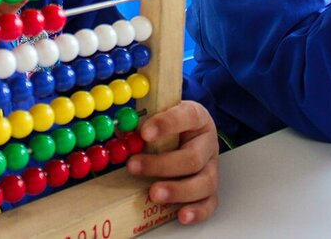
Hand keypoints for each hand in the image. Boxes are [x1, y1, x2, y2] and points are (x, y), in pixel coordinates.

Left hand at [126, 101, 218, 223]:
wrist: (184, 135)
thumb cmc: (168, 126)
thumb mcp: (158, 115)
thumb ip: (141, 122)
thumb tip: (120, 132)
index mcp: (197, 118)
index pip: (186, 116)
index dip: (167, 124)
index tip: (144, 133)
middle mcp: (207, 143)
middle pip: (193, 157)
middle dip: (162, 165)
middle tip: (135, 167)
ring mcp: (211, 167)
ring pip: (205, 182)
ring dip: (177, 190)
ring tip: (154, 194)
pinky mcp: (210, 189)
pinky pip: (209, 203)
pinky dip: (197, 211)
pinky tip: (181, 215)